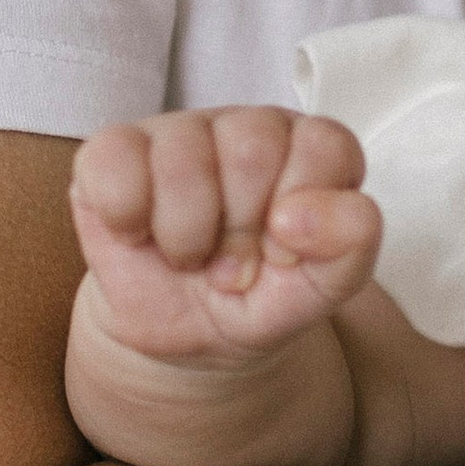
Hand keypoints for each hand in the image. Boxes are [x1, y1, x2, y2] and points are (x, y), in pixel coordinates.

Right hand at [68, 108, 378, 369]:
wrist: (187, 338)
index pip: (324, 145)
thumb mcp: (322, 288)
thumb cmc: (261, 297)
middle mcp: (249, 127)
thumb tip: (301, 214)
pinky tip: (140, 235)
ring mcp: (180, 131)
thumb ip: (349, 246)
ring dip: (187, 233)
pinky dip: (128, 216)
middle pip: (253, 147)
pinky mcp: (115, 148)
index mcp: (311, 149)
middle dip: (242, 230)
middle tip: (234, 265)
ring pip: (183, 155)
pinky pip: (115, 160)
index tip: (285, 254)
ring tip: (191, 257)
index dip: (304, 217)